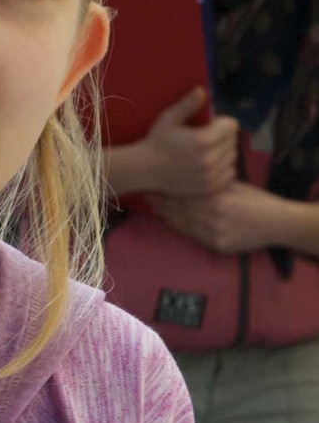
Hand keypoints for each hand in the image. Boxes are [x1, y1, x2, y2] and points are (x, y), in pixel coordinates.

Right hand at [141, 87, 238, 195]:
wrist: (144, 169)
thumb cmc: (156, 141)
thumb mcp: (169, 118)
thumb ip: (188, 104)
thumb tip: (202, 90)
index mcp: (203, 140)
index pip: (232, 126)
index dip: (222, 123)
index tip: (209, 125)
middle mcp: (209, 159)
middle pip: (233, 142)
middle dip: (223, 137)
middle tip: (207, 138)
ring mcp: (210, 175)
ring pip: (232, 158)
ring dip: (224, 153)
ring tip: (207, 152)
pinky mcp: (208, 187)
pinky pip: (229, 174)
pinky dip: (223, 168)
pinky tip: (209, 165)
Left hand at [148, 181, 283, 253]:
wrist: (276, 223)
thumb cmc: (255, 199)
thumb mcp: (233, 185)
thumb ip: (210, 184)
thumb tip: (187, 175)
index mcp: (216, 199)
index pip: (184, 194)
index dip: (167, 190)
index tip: (154, 183)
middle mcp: (212, 217)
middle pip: (179, 209)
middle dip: (161, 202)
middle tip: (147, 194)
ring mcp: (214, 234)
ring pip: (183, 224)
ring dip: (166, 215)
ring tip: (153, 207)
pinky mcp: (217, 246)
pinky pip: (193, 236)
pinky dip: (179, 228)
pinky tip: (169, 222)